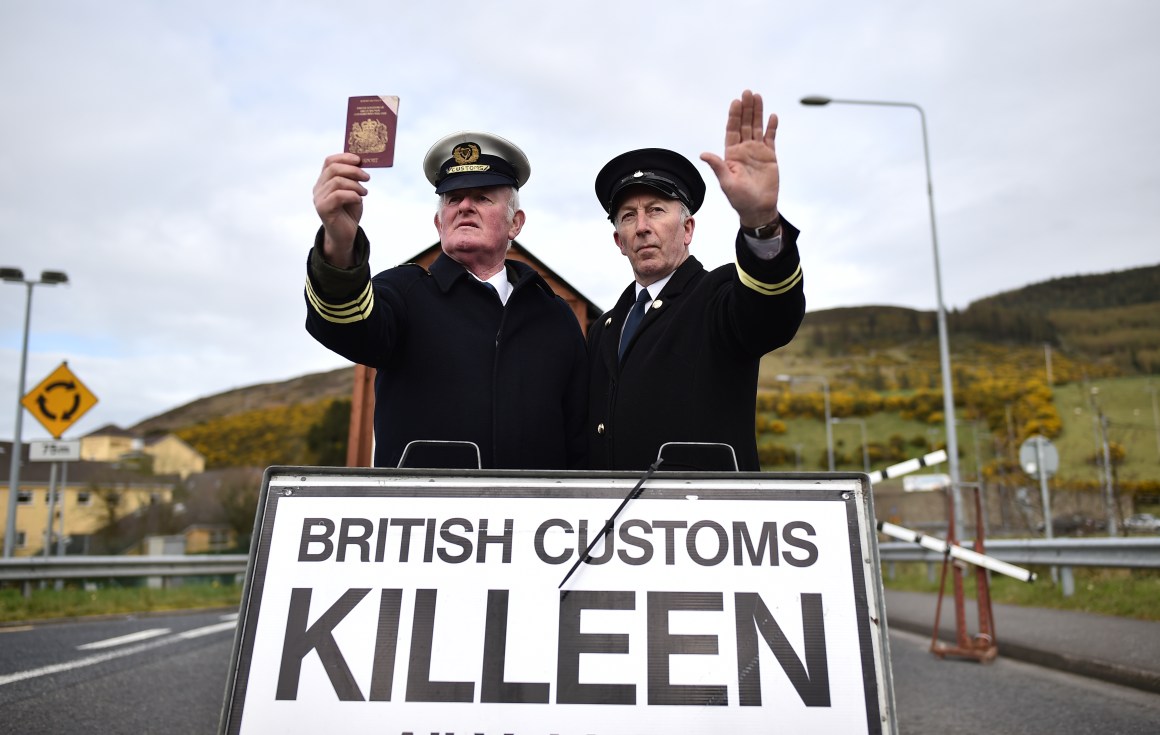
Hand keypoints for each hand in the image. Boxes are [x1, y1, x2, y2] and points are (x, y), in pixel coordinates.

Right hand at [313, 153, 369, 266]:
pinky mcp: (323, 209)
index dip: (344, 157)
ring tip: (364, 193)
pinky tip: (359, 200)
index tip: (359, 160)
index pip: (329, 161)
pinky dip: (352, 195)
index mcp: (324, 181)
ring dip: (355, 185)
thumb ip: (353, 178)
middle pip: (333, 169)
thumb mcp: (353, 191)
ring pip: (337, 182)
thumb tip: (361, 163)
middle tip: (367, 177)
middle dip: (353, 171)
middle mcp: (319, 188)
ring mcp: (319, 198)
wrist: (345, 234)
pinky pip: (338, 195)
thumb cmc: (349, 212)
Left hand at [700, 90, 779, 228]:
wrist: (758, 208)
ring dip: (758, 113)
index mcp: (731, 154)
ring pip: (757, 127)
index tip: (736, 102)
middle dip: (746, 109)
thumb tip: (703, 154)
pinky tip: (772, 116)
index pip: (732, 130)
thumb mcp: (727, 183)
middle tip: (748, 92)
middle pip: (744, 124)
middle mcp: (743, 150)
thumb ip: (718, 166)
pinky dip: (771, 127)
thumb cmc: (740, 199)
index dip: (734, 116)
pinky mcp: (769, 156)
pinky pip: (770, 138)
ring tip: (758, 96)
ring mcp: (757, 152)